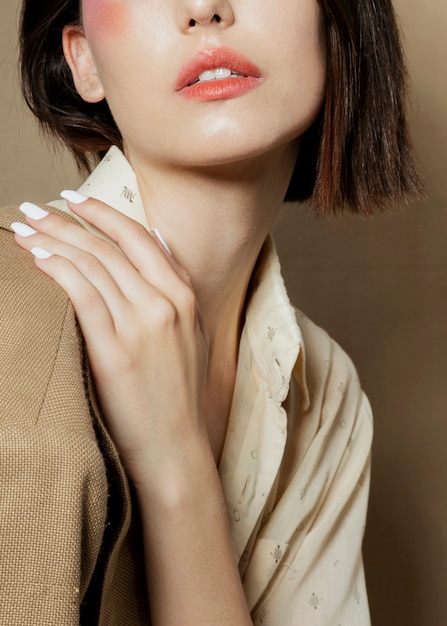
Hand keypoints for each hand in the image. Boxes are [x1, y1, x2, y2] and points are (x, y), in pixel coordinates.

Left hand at [13, 197, 208, 485]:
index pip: (138, 237)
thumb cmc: (180, 392)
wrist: (175, 445)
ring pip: (92, 265)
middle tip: (33, 208)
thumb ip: (177, 285)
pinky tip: (37, 258)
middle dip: (65, 220)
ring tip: (24, 227)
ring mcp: (141, 325)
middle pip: (107, 246)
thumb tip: (158, 241)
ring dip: (53, 240)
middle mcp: (164, 302)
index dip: (102, 213)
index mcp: (184, 295)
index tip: (73, 198)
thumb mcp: (193, 332)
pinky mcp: (115, 351)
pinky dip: (58, 270)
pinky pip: (83, 295)